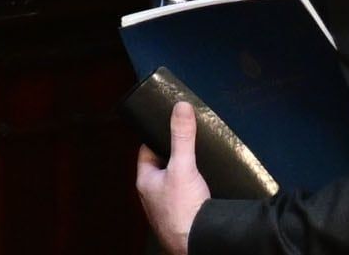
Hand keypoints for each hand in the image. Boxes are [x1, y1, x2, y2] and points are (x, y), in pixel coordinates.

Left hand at [134, 99, 212, 253]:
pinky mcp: (180, 220)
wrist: (198, 242)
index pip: (146, 152)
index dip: (157, 138)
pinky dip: (191, 193)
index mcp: (145, 182)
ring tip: (197, 167)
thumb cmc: (184, 210)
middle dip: (173, 157)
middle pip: (161, 168)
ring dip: (183, 176)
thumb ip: (182, 136)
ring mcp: (165, 210)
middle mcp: (152, 197)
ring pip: (172, 185)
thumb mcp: (184, 166)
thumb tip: (180, 107)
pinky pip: (183, 200)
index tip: (169, 128)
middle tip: (188, 146)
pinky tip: (202, 191)